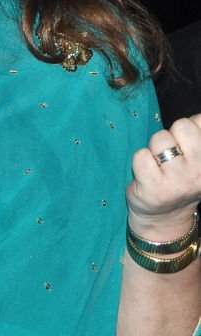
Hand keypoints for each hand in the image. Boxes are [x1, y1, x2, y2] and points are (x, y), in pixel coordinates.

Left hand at [127, 113, 200, 239]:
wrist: (164, 218)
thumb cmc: (178, 179)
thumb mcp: (196, 158)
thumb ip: (198, 134)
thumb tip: (197, 116)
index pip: (199, 122)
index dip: (186, 130)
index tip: (184, 147)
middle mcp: (199, 170)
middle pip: (182, 126)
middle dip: (171, 135)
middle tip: (168, 154)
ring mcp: (178, 180)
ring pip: (160, 139)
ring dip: (154, 148)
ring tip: (157, 165)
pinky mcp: (155, 188)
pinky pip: (141, 155)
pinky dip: (140, 161)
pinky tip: (146, 174)